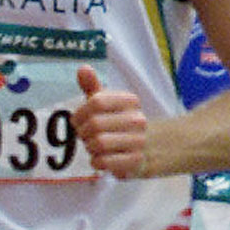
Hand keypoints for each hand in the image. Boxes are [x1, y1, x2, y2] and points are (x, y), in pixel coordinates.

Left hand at [71, 63, 148, 178]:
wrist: (150, 148)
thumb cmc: (120, 123)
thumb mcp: (108, 103)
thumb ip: (93, 86)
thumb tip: (83, 68)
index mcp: (130, 101)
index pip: (96, 101)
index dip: (80, 113)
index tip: (78, 120)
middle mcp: (137, 119)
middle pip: (94, 124)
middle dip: (83, 133)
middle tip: (85, 136)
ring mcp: (138, 141)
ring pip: (98, 144)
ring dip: (89, 148)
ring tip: (94, 147)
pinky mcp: (135, 162)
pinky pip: (104, 162)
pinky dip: (96, 162)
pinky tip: (100, 159)